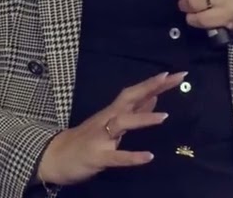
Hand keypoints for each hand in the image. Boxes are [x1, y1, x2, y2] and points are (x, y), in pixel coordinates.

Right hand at [35, 71, 186, 186]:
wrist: (55, 156)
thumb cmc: (87, 139)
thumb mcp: (111, 123)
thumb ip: (134, 111)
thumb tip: (155, 96)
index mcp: (112, 112)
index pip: (135, 93)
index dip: (154, 83)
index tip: (176, 75)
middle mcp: (107, 119)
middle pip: (130, 98)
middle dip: (152, 87)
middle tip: (176, 78)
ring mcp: (101, 137)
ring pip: (122, 123)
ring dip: (143, 119)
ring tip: (165, 116)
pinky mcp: (97, 157)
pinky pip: (117, 157)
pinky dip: (132, 157)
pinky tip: (148, 157)